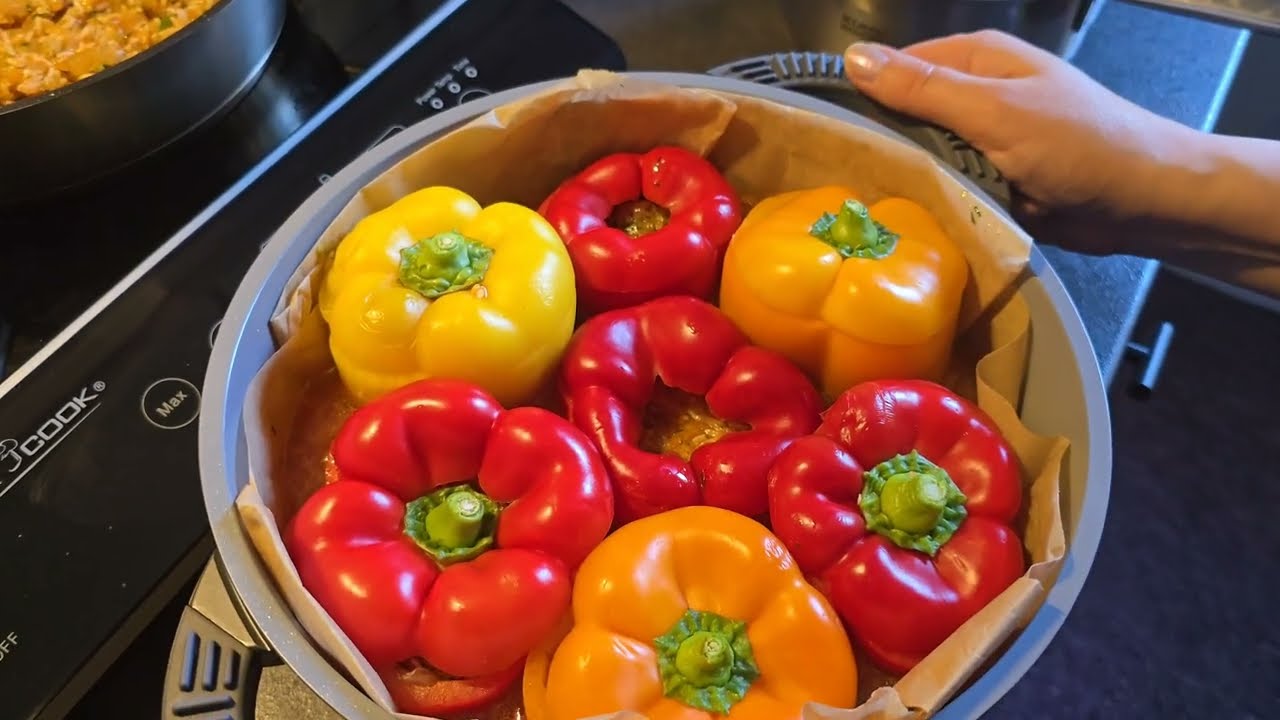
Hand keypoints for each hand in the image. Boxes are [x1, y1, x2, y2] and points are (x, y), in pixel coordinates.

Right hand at [842, 30, 1193, 252]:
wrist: (1148, 201)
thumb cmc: (1080, 145)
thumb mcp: (996, 111)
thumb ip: (925, 89)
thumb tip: (851, 58)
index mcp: (976, 60)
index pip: (895, 70)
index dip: (860, 98)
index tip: (822, 137)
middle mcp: (977, 94)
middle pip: (905, 116)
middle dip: (880, 146)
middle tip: (840, 185)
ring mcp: (986, 140)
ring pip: (924, 158)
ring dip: (907, 180)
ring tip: (867, 210)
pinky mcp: (995, 181)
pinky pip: (948, 189)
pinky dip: (934, 203)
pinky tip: (908, 224)